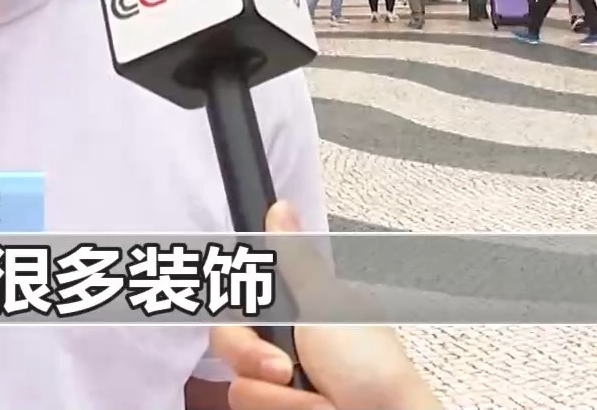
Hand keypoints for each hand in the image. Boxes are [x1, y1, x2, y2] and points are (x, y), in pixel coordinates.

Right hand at [208, 204, 438, 409]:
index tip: (256, 319)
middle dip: (254, 359)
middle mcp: (281, 348)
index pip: (236, 303)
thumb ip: (293, 260)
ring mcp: (278, 388)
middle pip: (228, 344)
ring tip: (319, 401)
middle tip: (286, 369)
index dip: (240, 317)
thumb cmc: (369, 367)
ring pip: (238, 387)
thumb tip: (280, 207)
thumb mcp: (327, 306)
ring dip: (279, 399)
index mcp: (294, 313)